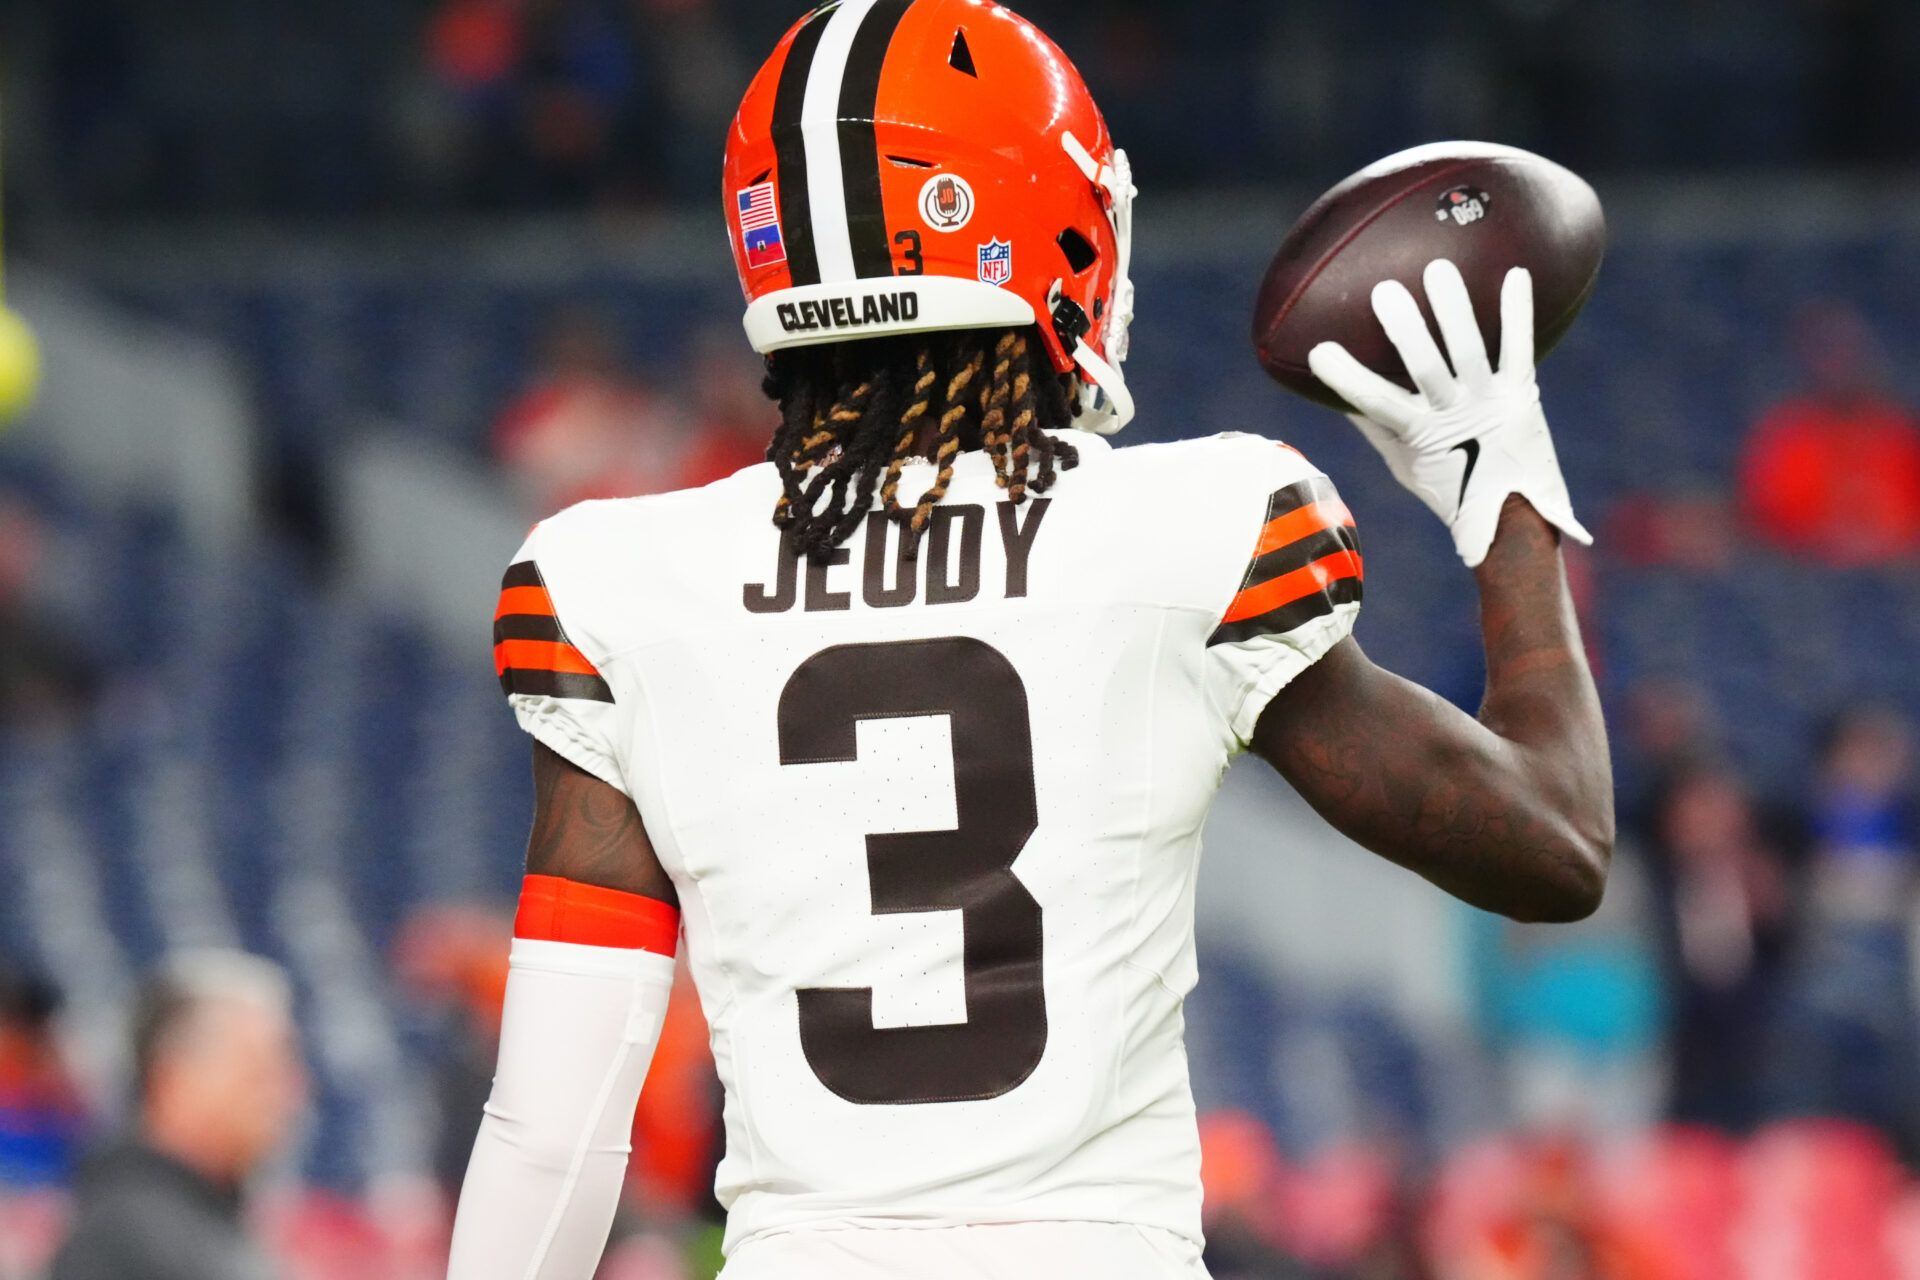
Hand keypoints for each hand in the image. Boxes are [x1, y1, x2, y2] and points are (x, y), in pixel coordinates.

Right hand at [1307, 260, 1591, 568]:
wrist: (1513, 519)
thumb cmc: (1449, 490)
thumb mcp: (1404, 464)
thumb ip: (1375, 427)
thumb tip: (1339, 395)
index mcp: (1419, 434)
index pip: (1376, 403)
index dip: (1347, 379)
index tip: (1318, 351)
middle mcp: (1455, 415)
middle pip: (1427, 368)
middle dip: (1406, 330)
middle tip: (1385, 291)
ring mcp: (1490, 403)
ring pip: (1471, 351)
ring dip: (1455, 310)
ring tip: (1438, 270)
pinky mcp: (1522, 394)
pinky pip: (1519, 348)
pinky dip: (1517, 313)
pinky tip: (1516, 273)